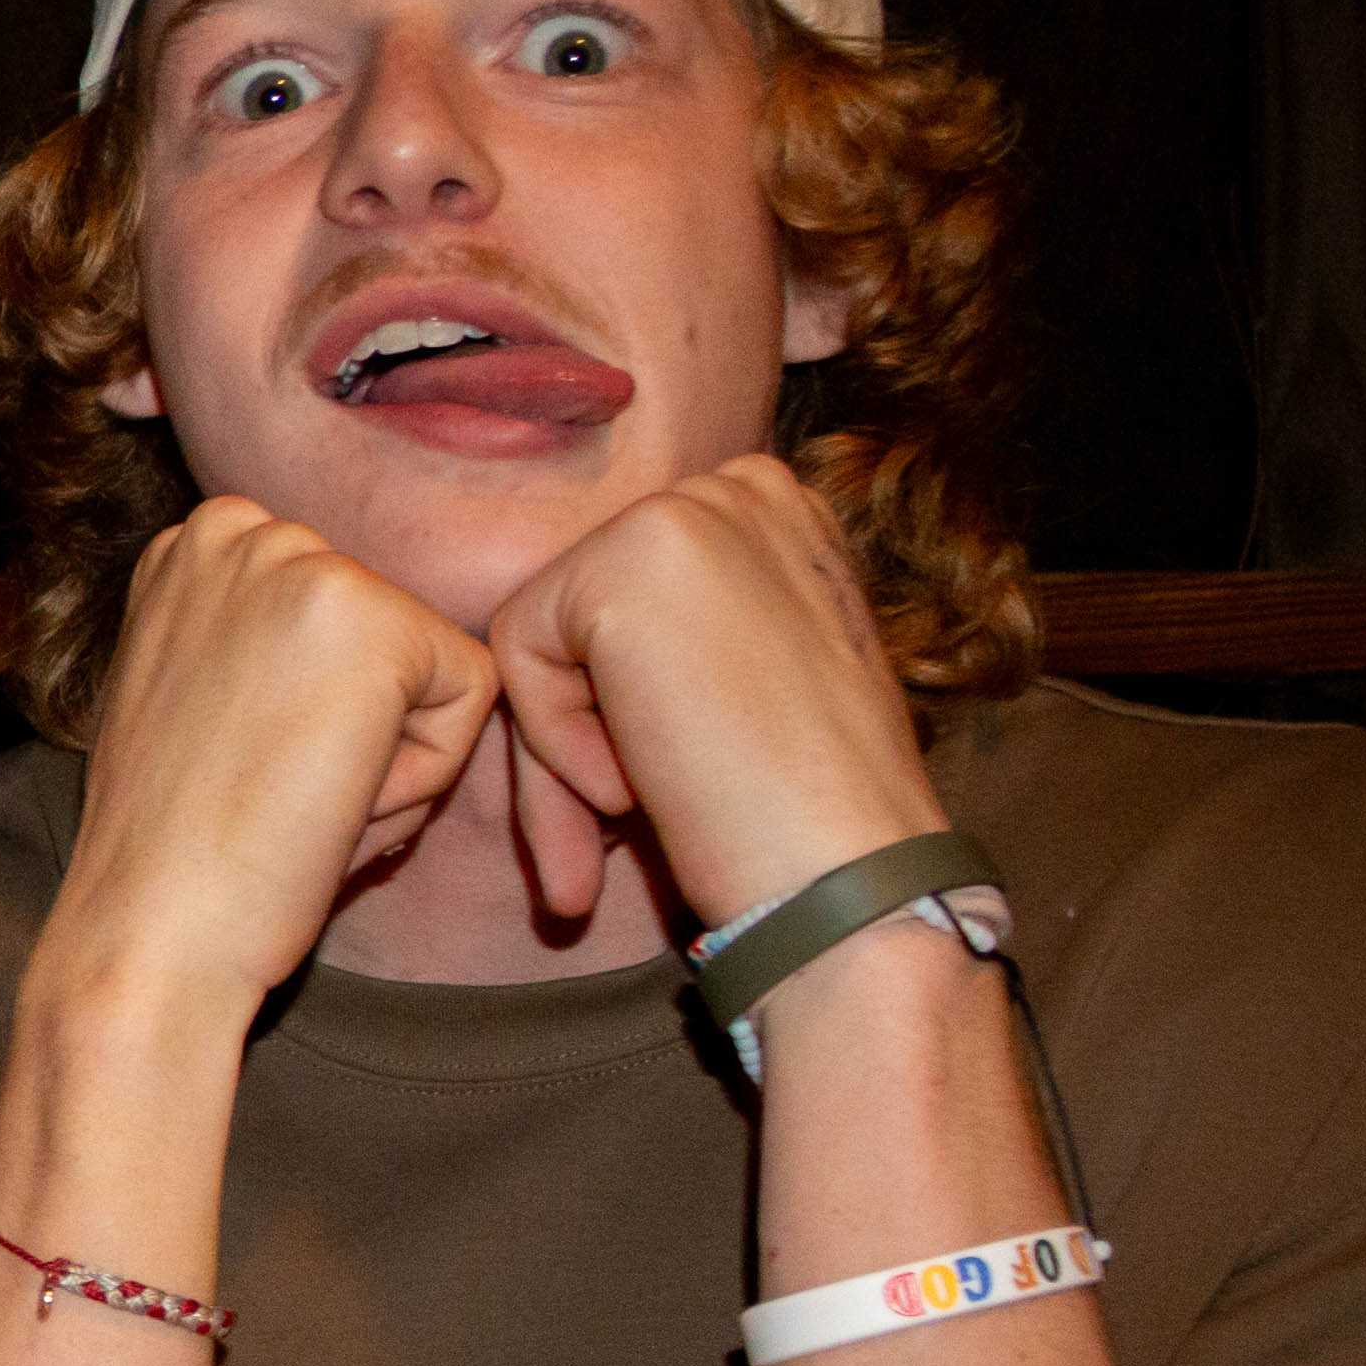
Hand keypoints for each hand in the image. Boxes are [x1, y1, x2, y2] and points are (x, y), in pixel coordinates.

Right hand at [43, 499, 501, 1032]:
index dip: (303, 710)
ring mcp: (308, 567)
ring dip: (388, 756)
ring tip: (295, 800)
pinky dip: (423, 779)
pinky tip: (334, 805)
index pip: (332, 612)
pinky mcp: (377, 622)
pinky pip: (471, 699)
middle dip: (352, 726)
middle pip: (385, 631)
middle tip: (265, 791)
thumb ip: (254, 641)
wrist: (151, 928)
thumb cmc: (173, 847)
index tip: (231, 764)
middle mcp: (244, 531)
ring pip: (428, 667)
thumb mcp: (190, 698)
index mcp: (192, 544)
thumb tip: (338, 647)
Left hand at [484, 456, 944, 926]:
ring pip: (543, 636)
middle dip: (581, 731)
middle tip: (620, 828)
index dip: (624, 707)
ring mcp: (687, 513)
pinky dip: (552, 743)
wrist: (846, 876)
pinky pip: (519, 655)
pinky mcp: (628, 561)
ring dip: (563, 752)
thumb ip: (675, 636)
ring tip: (634, 814)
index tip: (666, 784)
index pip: (629, 597)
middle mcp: (738, 489)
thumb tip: (579, 640)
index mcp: (777, 514)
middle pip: (580, 613)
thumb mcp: (743, 683)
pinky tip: (635, 784)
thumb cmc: (800, 808)